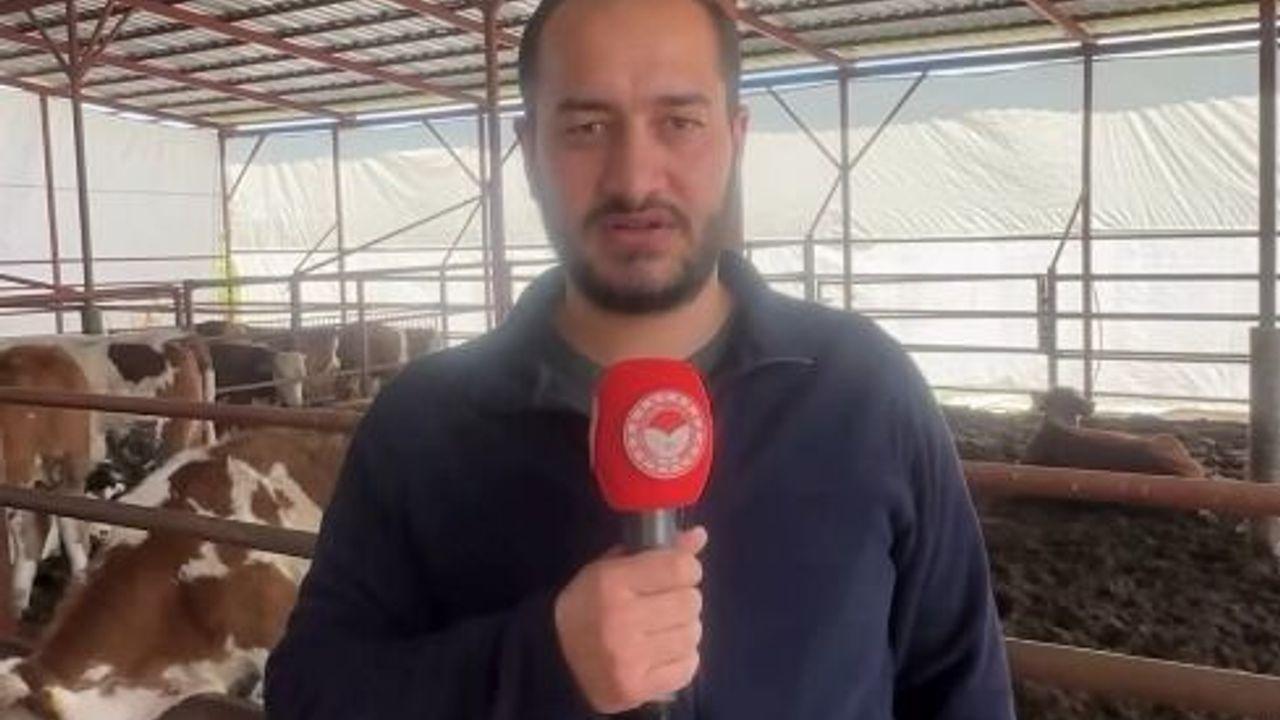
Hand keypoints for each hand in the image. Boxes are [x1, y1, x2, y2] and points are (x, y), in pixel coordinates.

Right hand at [554, 526, 706, 713]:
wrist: (556, 659)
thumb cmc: (588, 605)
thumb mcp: (612, 569)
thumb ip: (657, 552)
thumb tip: (700, 535)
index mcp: (611, 583)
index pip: (679, 568)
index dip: (686, 568)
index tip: (675, 574)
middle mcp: (620, 620)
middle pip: (690, 602)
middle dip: (684, 600)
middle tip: (665, 605)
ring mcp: (628, 658)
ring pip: (692, 635)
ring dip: (683, 630)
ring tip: (662, 630)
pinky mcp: (636, 688)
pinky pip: (688, 667)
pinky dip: (681, 659)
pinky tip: (661, 654)